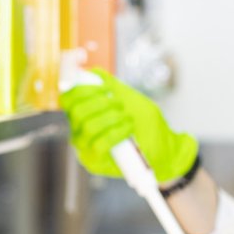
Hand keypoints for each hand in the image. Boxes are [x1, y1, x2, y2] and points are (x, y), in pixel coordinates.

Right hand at [59, 69, 197, 181]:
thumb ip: (113, 87)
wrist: (165, 150)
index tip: (100, 80)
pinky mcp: (93, 161)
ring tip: (128, 118)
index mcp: (85, 111)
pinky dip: (115, 133)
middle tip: (120, 104)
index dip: (78, 84)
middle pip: (76, 109)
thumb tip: (94, 72)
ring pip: (87, 126)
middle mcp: (80, 128)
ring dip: (111, 117)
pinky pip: (97, 144)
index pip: (69, 96)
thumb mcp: (132, 100)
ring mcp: (85, 145)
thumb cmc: (147, 126)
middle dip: (100, 102)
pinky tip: (128, 129)